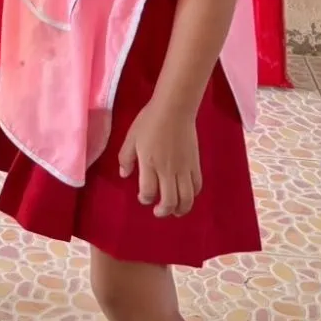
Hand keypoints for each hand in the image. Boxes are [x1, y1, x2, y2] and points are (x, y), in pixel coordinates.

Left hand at [118, 101, 201, 217]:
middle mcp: (168, 170)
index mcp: (149, 163)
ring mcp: (184, 168)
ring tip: (174, 211)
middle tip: (158, 211)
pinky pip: (197, 186)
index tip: (143, 198)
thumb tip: (124, 175)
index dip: (145, 199)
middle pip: (169, 200)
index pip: (148, 191)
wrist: (174, 109)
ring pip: (186, 198)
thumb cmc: (149, 121)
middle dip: (163, 211)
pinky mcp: (195, 164)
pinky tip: (186, 195)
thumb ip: (126, 157)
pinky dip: (192, 196)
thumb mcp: (130, 137)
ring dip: (180, 209)